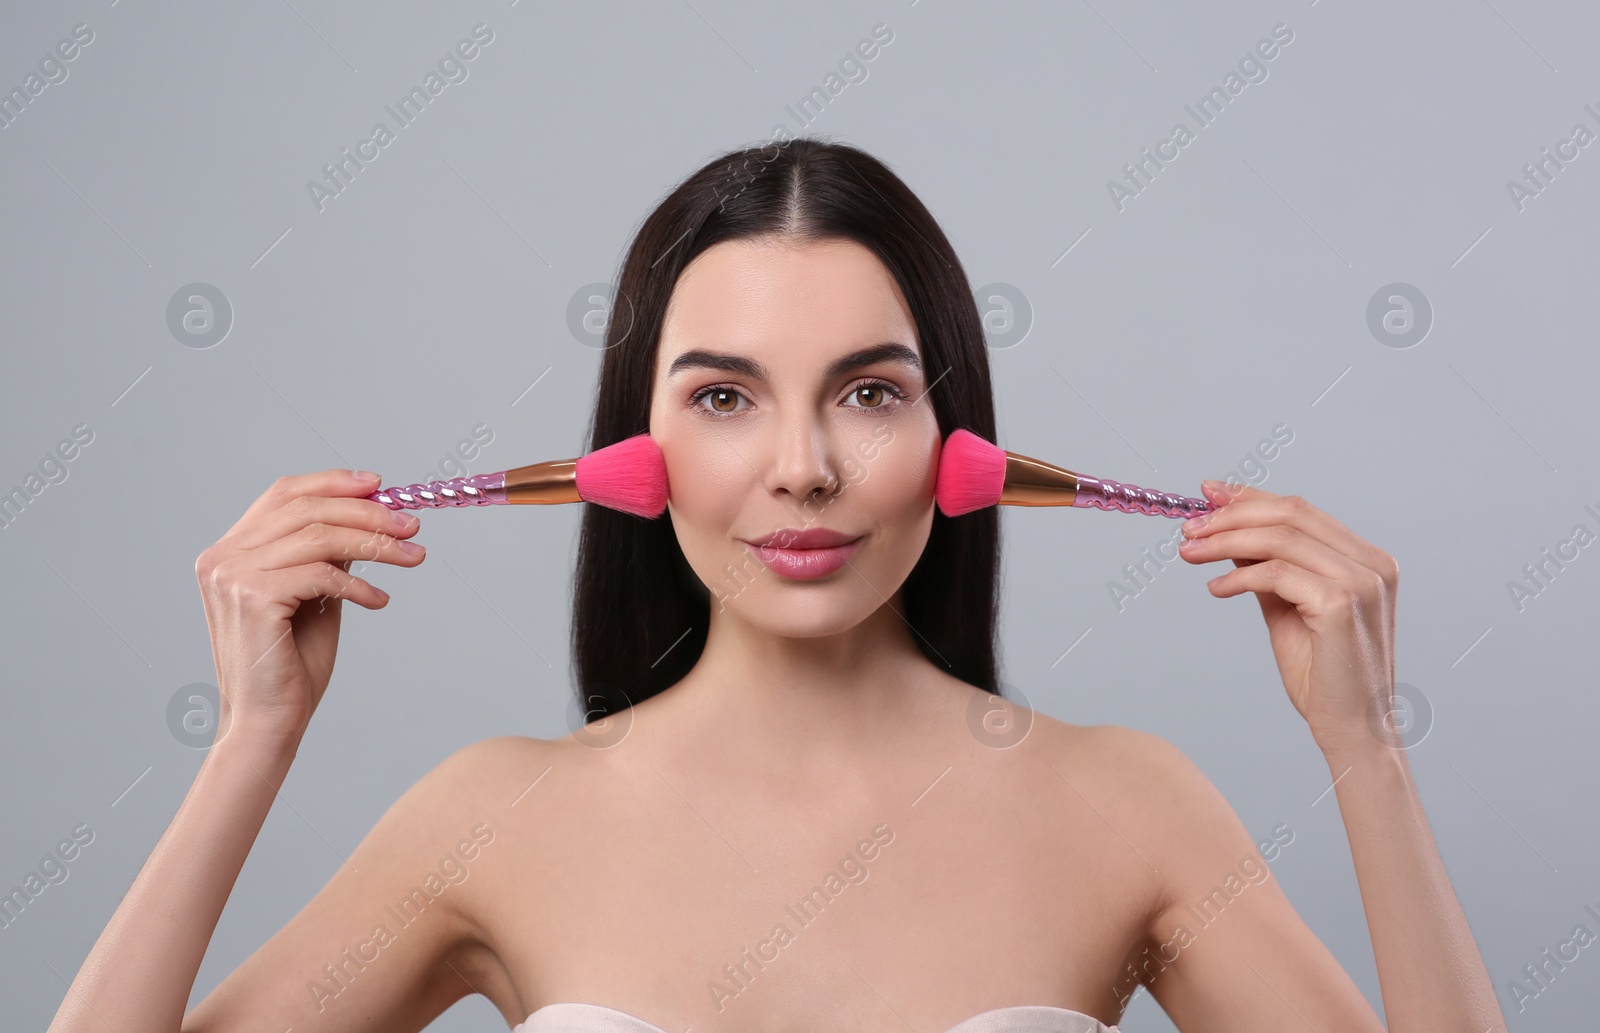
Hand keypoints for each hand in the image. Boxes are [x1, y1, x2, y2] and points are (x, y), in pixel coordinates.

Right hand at [194, 470, 425, 747]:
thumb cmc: (291, 664)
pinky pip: (322, 574)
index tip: (380, 485)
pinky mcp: (253, 597)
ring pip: (320, 536)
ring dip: (376, 543)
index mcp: (230, 551)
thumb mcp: (315, 596)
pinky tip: (380, 600)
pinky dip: (359, 584)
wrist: (269, 721)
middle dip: (368, 512)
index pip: (283, 493)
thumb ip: (329, 554)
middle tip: (412, 525)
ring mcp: (232, 576)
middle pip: (307, 509)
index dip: (333, 482)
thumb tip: (369, 515)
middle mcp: (222, 557)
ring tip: (412, 557)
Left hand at [1177, 480, 1398, 752]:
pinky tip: (1216, 589)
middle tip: (1189, 528)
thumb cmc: (1323, 675)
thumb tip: (1228, 533)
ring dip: (1225, 541)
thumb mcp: (1287, 608)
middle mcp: (1372, 564)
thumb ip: (1267, 568)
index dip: (1251, 497)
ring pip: (1280, 539)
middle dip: (1232, 515)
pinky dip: (1238, 577)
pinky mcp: (1341, 605)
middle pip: (1291, 513)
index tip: (1208, 494)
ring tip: (1190, 554)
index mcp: (1367, 559)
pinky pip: (1275, 574)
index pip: (1301, 510)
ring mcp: (1362, 582)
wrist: (1352, 730)